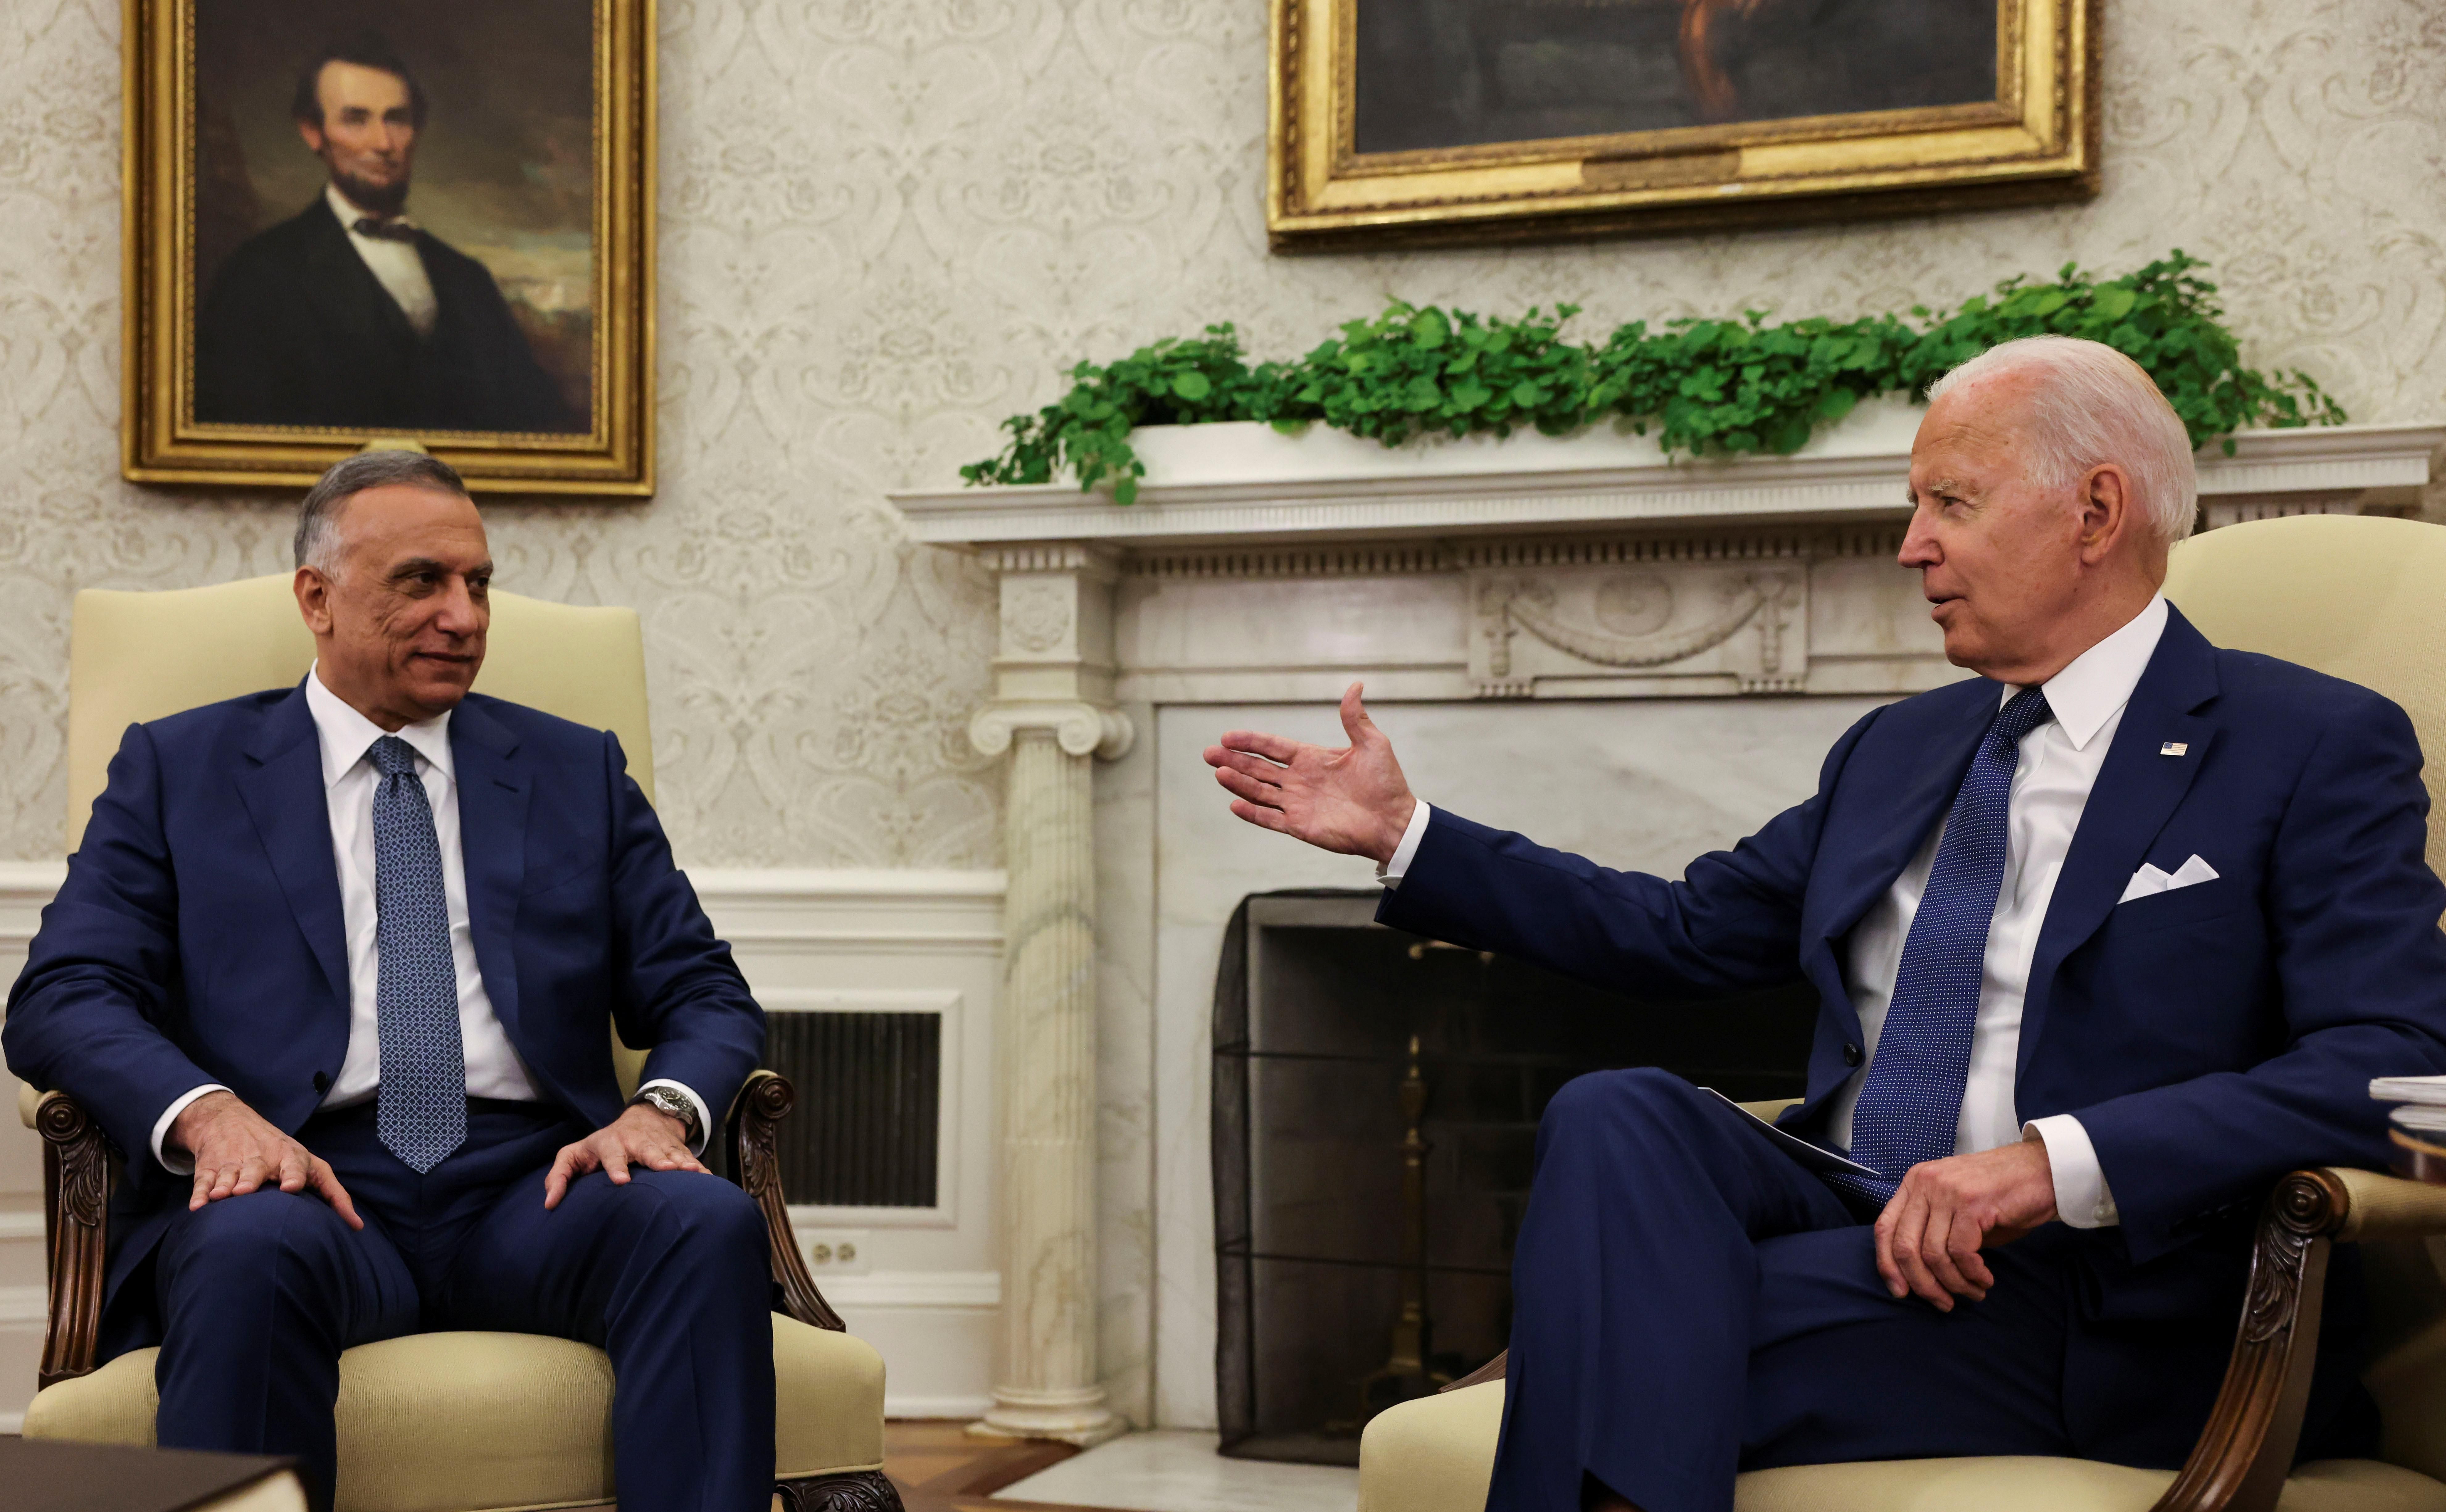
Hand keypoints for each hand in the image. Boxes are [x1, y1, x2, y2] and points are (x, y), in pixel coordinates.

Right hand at [170, 1090, 362, 1229]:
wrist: (230, 1120)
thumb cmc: (282, 1153)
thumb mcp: (311, 1166)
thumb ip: (334, 1194)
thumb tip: (357, 1226)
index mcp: (289, 1156)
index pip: (295, 1164)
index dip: (294, 1175)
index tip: (292, 1187)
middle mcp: (261, 1158)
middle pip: (256, 1170)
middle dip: (251, 1180)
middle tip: (245, 1191)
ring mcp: (234, 1162)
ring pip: (228, 1176)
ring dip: (224, 1186)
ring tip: (221, 1196)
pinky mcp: (210, 1168)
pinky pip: (204, 1182)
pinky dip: (200, 1193)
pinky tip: (198, 1206)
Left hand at [543, 1101, 707, 1209]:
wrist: (642, 1119)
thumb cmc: (601, 1146)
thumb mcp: (575, 1154)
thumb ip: (559, 1175)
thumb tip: (549, 1203)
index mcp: (611, 1143)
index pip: (612, 1154)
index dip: (616, 1166)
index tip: (622, 1181)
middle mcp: (637, 1142)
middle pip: (648, 1150)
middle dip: (658, 1160)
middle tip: (666, 1171)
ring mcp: (659, 1144)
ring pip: (672, 1154)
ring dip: (682, 1163)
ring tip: (693, 1174)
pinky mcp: (676, 1150)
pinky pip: (689, 1159)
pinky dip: (699, 1168)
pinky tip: (708, 1179)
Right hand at [1204, 682, 1417, 864]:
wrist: (1393, 821)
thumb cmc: (1386, 783)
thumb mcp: (1372, 744)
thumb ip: (1355, 718)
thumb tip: (1356, 684)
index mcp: (1311, 758)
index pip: (1272, 747)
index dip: (1250, 741)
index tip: (1227, 736)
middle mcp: (1299, 780)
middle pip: (1258, 768)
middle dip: (1233, 760)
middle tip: (1208, 753)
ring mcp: (1297, 803)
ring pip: (1259, 791)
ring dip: (1238, 782)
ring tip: (1218, 773)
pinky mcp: (1300, 826)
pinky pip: (1269, 818)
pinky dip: (1252, 813)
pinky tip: (1234, 803)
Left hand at [1874, 1138, 2057, 1310]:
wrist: (2043, 1170)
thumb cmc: (2002, 1193)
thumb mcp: (1956, 1207)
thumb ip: (1933, 1231)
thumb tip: (1917, 1275)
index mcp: (1915, 1182)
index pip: (1885, 1228)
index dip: (1888, 1266)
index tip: (1901, 1292)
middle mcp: (1925, 1183)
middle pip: (1905, 1246)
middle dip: (1922, 1284)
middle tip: (1943, 1302)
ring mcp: (1948, 1191)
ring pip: (1933, 1254)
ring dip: (1954, 1283)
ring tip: (1973, 1291)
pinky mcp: (1973, 1203)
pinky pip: (1961, 1252)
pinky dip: (1972, 1274)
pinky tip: (1984, 1279)